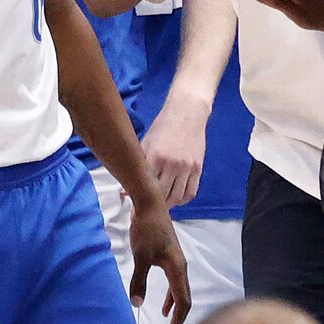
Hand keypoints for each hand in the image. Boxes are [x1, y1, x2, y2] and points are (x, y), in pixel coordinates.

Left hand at [128, 196, 191, 323]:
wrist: (150, 205)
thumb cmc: (146, 229)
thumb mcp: (140, 256)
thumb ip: (139, 280)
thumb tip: (137, 304)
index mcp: (177, 269)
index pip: (183, 301)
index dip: (178, 321)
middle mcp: (181, 267)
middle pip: (185, 298)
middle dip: (179, 318)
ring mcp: (177, 261)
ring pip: (181, 290)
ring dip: (176, 307)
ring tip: (168, 323)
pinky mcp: (171, 257)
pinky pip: (175, 282)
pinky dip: (172, 295)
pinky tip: (163, 303)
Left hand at [141, 93, 208, 207]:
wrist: (187, 113)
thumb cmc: (162, 127)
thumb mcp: (145, 142)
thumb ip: (137, 166)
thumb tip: (124, 189)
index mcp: (155, 157)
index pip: (146, 187)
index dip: (140, 201)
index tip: (134, 210)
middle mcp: (172, 164)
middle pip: (162, 196)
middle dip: (153, 206)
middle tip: (146, 210)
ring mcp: (187, 167)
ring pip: (177, 198)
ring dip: (168, 206)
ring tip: (160, 207)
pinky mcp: (198, 168)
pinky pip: (191, 192)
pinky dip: (182, 200)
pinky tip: (175, 199)